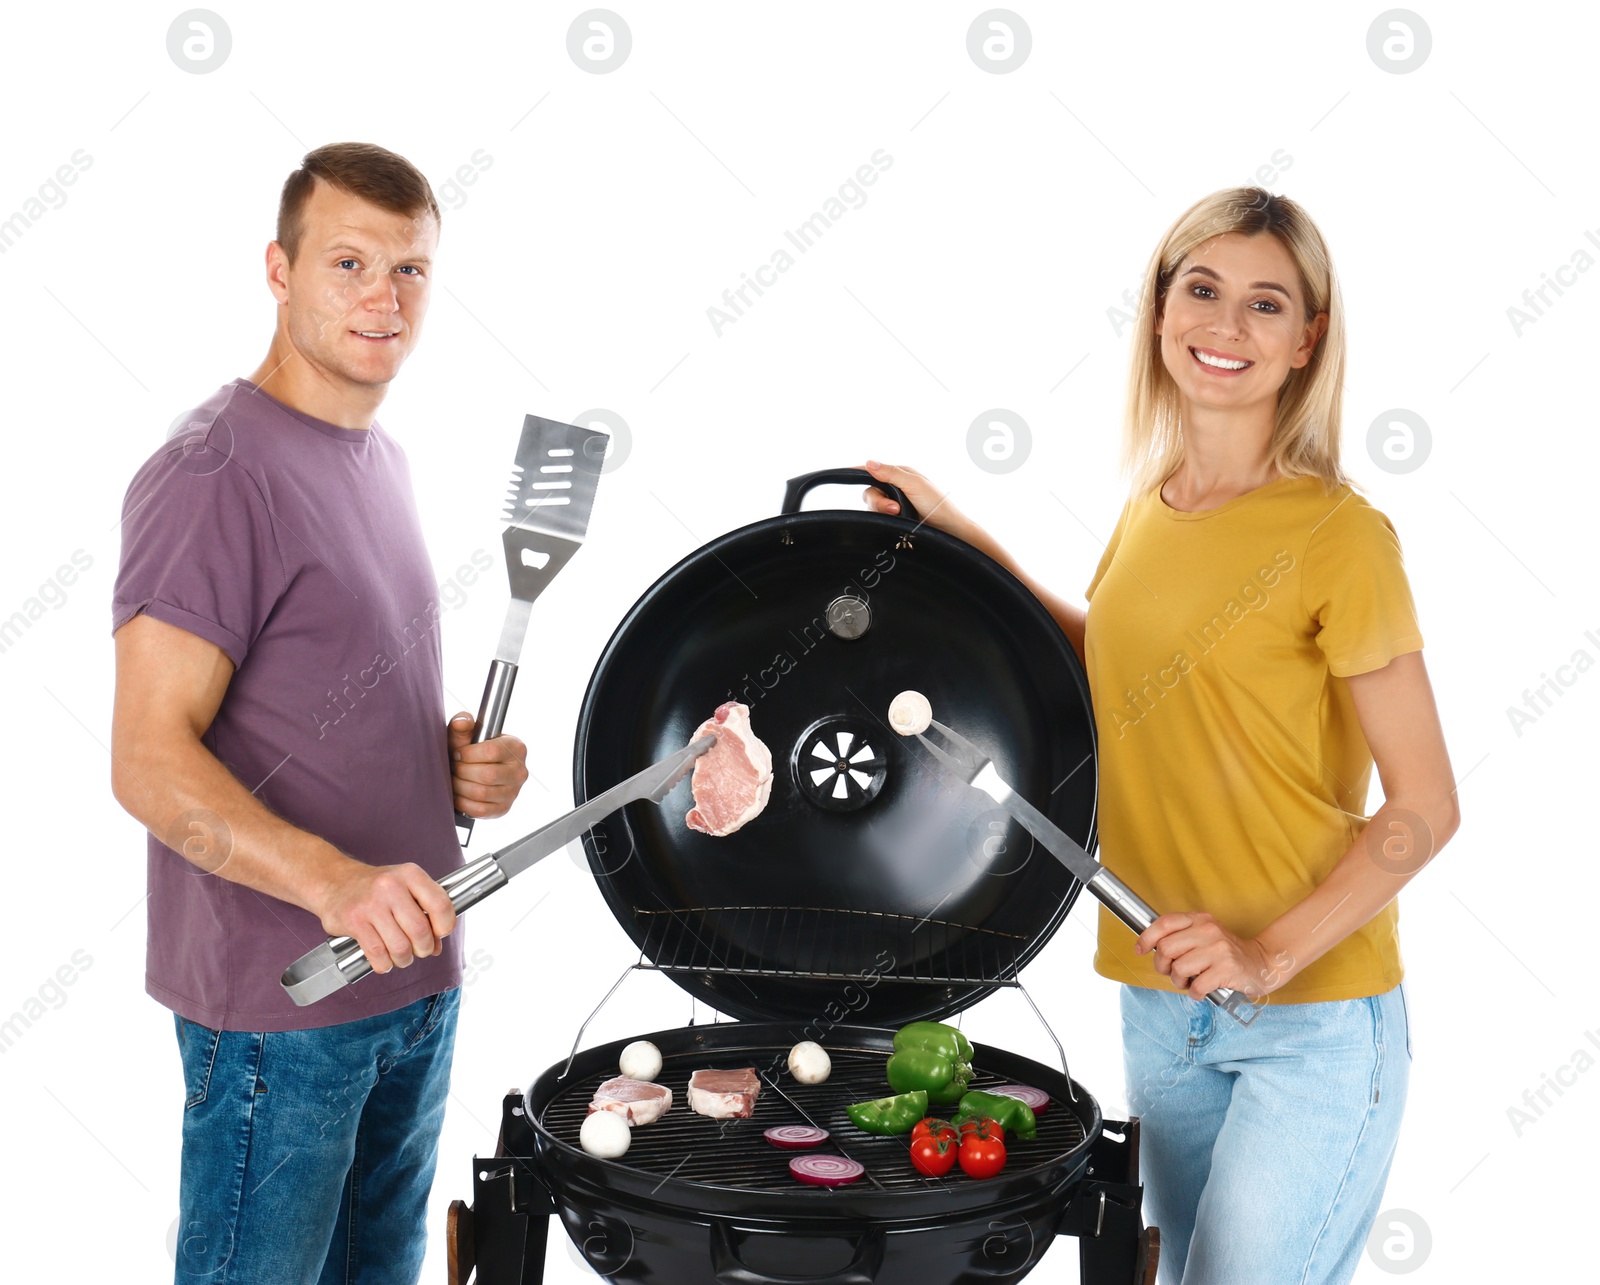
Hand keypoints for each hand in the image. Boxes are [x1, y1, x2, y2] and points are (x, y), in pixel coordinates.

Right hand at [314, 857, 456, 973]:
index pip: (441, 904)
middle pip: (420, 930)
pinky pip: (378, 954)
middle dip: (423, 948)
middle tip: (419, 950)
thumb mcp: (405, 889)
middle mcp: (391, 886)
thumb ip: (425, 913)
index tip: (440, 933)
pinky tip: (383, 959)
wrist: (334, 881)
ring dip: (404, 959)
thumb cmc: (375, 888)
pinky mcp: (354, 921)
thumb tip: (437, 945)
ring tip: (401, 955)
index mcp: (410, 874)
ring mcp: (371, 904)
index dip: (446, 925)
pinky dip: (384, 964)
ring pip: (400, 947)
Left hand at [449, 711, 528, 819]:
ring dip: (460, 787)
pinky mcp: (503, 808)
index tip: (458, 753)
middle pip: (487, 775)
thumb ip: (462, 725)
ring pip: (481, 793)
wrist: (476, 770)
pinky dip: (463, 802)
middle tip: (454, 767)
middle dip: (462, 771)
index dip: (468, 754)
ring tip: (455, 779)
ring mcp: (514, 792)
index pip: (492, 752)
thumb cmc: (471, 749)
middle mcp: (520, 771)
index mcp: (516, 748)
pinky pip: (480, 810)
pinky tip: (459, 793)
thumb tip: (462, 723)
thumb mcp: (467, 734)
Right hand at [859, 461, 969, 538]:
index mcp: (900, 475)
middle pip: (870, 491)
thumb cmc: (937, 505)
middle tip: (894, 508)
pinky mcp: (894, 520)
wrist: (949, 531)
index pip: (874, 469)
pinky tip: (896, 522)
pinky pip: (878, 518)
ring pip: (872, 507)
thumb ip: (890, 473)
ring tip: (900, 515)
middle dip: (878, 501)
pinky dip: (884, 519)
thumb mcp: (914, 484)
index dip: (859, 471)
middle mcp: (895, 488)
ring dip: (883, 511)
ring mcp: (894, 505)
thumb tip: (868, 462)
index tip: (844, 472)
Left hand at [1134, 912, 1291, 1000]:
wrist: (1263, 962)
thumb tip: (1149, 947)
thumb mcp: (1204, 935)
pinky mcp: (1227, 969)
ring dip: (1179, 982)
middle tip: (1172, 972)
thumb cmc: (1226, 953)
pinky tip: (1202, 990)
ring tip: (1190, 981)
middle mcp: (1209, 931)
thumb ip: (1181, 937)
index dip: (1147, 937)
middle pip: (1166, 948)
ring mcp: (1219, 949)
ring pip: (1178, 969)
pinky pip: (1197, 987)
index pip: (1164, 923)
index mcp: (1200, 920)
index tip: (1141, 949)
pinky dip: (1195, 993)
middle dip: (1162, 966)